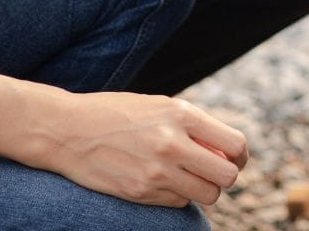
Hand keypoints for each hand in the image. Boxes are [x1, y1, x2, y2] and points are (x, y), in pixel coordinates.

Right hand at [26, 90, 246, 207]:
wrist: (67, 130)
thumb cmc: (117, 113)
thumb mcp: (160, 106)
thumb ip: (193, 125)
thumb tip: (226, 151)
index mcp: (181, 114)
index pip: (235, 144)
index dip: (241, 155)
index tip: (235, 158)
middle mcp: (172, 143)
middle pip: (227, 176)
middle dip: (225, 176)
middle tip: (213, 171)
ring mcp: (156, 171)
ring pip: (207, 195)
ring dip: (203, 189)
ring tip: (189, 177)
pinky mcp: (140, 192)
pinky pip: (178, 202)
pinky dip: (178, 196)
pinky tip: (163, 182)